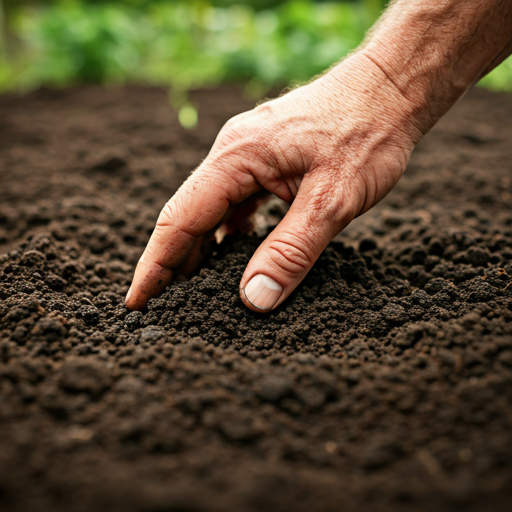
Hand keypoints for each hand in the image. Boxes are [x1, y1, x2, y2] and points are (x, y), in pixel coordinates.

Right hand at [125, 51, 423, 312]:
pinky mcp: (265, 162)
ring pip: (210, 211)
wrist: (390, 91)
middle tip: (162, 307)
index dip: (155, 265)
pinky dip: (228, 234)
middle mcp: (232, 154)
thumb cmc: (367, 135)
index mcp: (236, 158)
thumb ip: (291, 250)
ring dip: (199, 250)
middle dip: (171, 263)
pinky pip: (234, 203)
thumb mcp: (332, 200)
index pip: (179, 219)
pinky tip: (235, 256)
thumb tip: (255, 299)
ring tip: (191, 291)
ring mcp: (248, 156)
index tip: (137, 302)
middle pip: (187, 216)